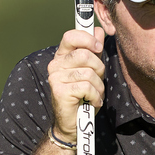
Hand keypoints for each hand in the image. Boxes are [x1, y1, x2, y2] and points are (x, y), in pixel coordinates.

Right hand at [47, 27, 105, 142]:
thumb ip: (94, 51)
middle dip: (99, 69)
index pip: (71, 36)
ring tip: (94, 95)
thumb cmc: (82, 97)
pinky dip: (95, 96)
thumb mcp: (92, 71)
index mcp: (62, 57)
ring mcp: (56, 77)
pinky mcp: (59, 91)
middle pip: (85, 55)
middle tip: (97, 81)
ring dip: (98, 87)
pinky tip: (91, 102)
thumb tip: (99, 30)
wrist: (72, 124)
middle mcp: (55, 65)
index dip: (87, 38)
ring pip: (89, 73)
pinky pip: (87, 87)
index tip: (98, 47)